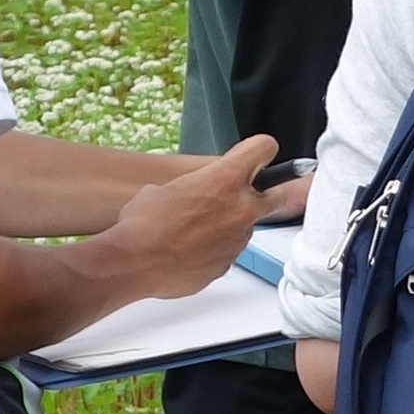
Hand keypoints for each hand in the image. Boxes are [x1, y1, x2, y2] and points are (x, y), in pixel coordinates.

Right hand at [98, 134, 298, 297]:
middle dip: (271, 192)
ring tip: (195, 231)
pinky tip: (188, 250)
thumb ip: (190, 187)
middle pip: (280, 194)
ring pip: (245, 227)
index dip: (260, 149)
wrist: (134, 263)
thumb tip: (188, 194)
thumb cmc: (143, 223)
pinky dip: (213, 249)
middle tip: (254, 194)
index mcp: (225, 178)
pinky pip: (227, 252)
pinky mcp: (228, 265)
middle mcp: (240, 208)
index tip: (259, 153)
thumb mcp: (163, 188)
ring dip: (230, 226)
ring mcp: (237, 239)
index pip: (263, 148)